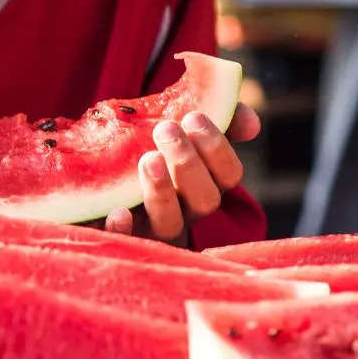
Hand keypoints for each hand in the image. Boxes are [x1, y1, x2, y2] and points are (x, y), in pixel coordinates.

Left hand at [105, 105, 262, 245]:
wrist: (105, 177)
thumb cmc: (155, 148)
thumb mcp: (182, 129)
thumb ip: (219, 118)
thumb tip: (252, 122)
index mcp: (207, 183)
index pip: (229, 174)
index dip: (217, 148)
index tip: (194, 116)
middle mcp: (187, 210)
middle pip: (204, 200)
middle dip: (188, 164)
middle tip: (166, 129)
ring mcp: (156, 227)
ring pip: (171, 223)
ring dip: (162, 193)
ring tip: (148, 159)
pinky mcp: (125, 238)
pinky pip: (128, 241)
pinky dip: (124, 230)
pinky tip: (118, 211)